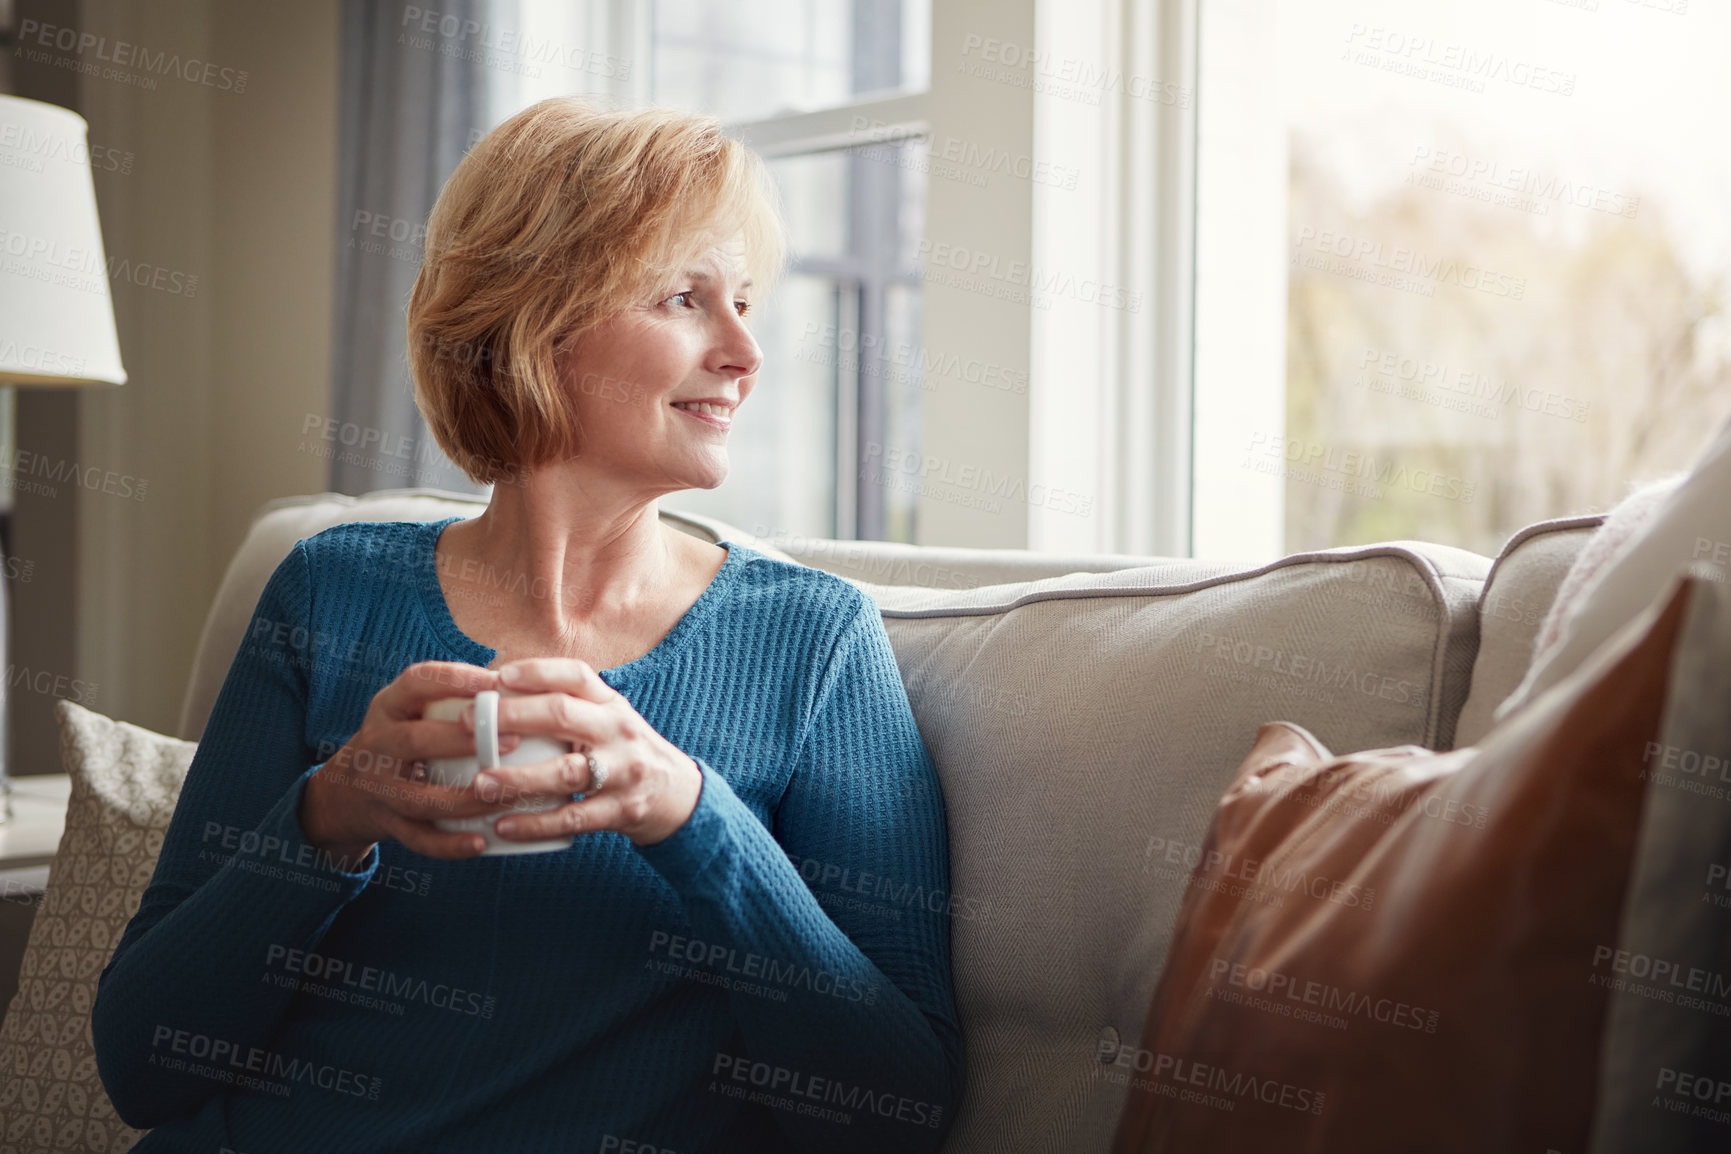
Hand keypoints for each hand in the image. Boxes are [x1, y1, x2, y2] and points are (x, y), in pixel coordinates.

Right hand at [298, 661, 526, 863]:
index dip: (455, 680)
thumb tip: (520, 683)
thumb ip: (449, 698)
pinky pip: (417, 839)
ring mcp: (379, 787)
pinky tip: (480, 843)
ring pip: (419, 798)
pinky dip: (448, 845)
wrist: (344, 792)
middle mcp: (378, 744)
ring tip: (510, 795)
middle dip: (463, 741)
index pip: (416, 682)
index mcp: (388, 707)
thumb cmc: (399, 740)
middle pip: (415, 741)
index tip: (496, 682)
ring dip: (467, 799)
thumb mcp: (408, 709)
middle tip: (514, 739)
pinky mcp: (387, 823)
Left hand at [467, 658, 702, 846]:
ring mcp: (622, 771)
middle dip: (513, 717)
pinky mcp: (621, 810)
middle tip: (468, 725)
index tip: (499, 676)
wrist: (676, 795)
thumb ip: (569, 706)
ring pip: (565, 772)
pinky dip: (535, 823)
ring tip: (480, 783)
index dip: (537, 672)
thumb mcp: (608, 720)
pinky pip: (573, 817)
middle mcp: (619, 731)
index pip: (576, 675)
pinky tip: (503, 825)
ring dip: (518, 778)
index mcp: (612, 704)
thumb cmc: (623, 752)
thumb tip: (498, 691)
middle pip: (563, 715)